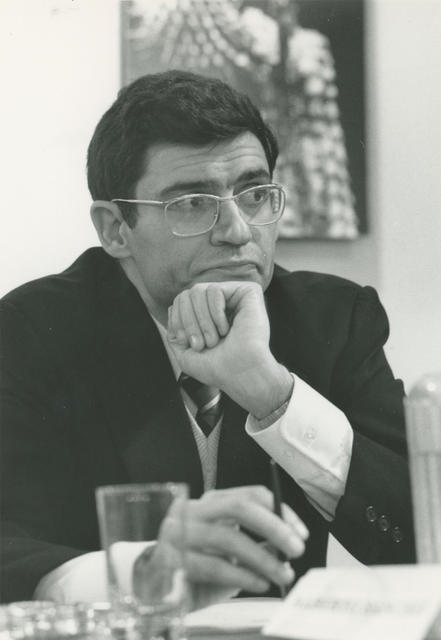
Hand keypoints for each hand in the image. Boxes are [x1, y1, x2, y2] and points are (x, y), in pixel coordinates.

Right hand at [141, 486, 307, 610]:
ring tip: (281, 574)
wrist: (151, 582)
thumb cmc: (196, 562)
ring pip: (227, 538)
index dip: (280, 512)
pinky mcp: (172, 559)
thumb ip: (255, 543)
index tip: (300, 534)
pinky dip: (241, 575)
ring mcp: (179, 533)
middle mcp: (194, 510)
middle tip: (296, 548)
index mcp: (210, 502)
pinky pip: (213, 566)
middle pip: (239, 508)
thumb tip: (288, 544)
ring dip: (262, 558)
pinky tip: (258, 583)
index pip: (251, 495)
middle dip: (273, 527)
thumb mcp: (230, 550)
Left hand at [167, 282, 292, 417]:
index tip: (191, 344)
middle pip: (186, 294)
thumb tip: (172, 307)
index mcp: (209, 315)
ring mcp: (235, 296)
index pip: (180, 302)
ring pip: (198, 290)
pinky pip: (214, 290)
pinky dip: (215, 312)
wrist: (240, 374)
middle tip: (202, 344)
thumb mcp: (185, 353)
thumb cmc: (217, 368)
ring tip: (215, 338)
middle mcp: (222, 303)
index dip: (178, 322)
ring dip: (202, 320)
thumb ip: (175, 331)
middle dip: (189, 322)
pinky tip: (227, 328)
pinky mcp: (248, 291)